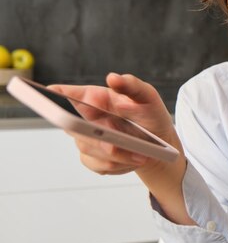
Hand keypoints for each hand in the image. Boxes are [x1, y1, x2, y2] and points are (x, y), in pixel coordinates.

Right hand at [50, 72, 178, 175]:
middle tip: (113, 140)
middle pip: (72, 126)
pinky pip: (97, 164)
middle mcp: (85, 117)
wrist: (160, 144)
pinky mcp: (92, 158)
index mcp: (93, 97)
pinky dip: (118, 163)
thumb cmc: (149, 114)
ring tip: (140, 152)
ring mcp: (86, 139)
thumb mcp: (147, 96)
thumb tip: (113, 78)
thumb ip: (132, 85)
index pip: (62, 94)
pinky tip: (134, 158)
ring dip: (116, 152)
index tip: (52, 99)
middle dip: (95, 133)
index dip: (51, 96)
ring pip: (88, 147)